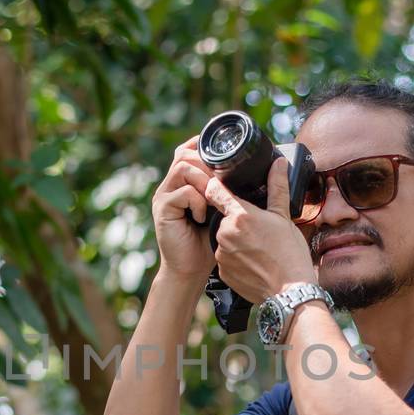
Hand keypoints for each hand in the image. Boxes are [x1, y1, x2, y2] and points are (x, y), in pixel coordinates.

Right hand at [150, 136, 215, 280]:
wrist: (190, 269)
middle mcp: (171, 184)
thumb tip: (251, 172)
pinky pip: (183, 192)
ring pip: (184, 168)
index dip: (202, 145)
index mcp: (184, 182)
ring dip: (204, 180)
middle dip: (208, 163)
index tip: (223, 151)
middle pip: (185, 154)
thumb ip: (226, 190)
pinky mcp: (162, 208)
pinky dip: (198, 201)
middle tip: (223, 181)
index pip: (188, 149)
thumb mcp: (222, 210)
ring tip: (213, 200)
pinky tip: (202, 217)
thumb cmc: (208, 242)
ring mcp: (164, 195)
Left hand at [193, 154, 316, 300]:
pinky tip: (253, 262)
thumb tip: (278, 163)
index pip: (215, 191)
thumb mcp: (284, 217)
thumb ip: (277, 187)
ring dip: (236, 240)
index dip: (218, 186)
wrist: (288, 292)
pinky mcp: (222, 272)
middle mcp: (225, 233)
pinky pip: (225, 258)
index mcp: (240, 216)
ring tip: (257, 248)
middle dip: (236, 221)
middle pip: (224, 218)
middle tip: (257, 230)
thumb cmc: (290, 254)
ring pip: (224, 239)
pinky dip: (236, 258)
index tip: (220, 185)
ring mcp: (221, 254)